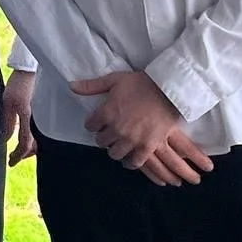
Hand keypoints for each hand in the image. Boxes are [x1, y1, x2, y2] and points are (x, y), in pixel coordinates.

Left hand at [2, 70, 36, 166]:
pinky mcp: (44, 115)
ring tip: (18, 150)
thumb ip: (8, 122)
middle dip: (24, 154)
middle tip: (13, 157)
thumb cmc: (18, 83)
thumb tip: (6, 139)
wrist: (31, 69)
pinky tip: (26, 138)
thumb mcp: (7, 102)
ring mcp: (43, 118)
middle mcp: (39, 119)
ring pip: (39, 140)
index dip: (18, 155)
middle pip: (35, 145)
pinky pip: (41, 132)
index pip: (25, 143)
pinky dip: (35, 138)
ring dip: (30, 147)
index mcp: (28, 116)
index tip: (10, 162)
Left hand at [70, 71, 213, 185]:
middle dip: (104, 137)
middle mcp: (116, 129)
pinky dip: (130, 162)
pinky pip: (134, 162)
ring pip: (115, 154)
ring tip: (119, 145)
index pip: (90, 125)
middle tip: (110, 134)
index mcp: (106, 112)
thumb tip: (72, 86)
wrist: (169, 91)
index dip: (94, 124)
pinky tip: (130, 159)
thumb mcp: (114, 80)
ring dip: (115, 150)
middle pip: (101, 141)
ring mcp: (132, 139)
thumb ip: (92, 86)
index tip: (99, 122)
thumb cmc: (141, 83)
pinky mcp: (147, 147)